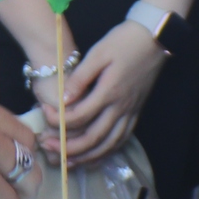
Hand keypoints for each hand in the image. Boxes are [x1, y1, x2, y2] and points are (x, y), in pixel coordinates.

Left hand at [42, 20, 164, 164]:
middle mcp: (121, 108)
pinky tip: (93, 157)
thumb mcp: (98, 52)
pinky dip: (105, 153)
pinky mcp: (136, 113)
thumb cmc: (124, 41)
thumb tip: (63, 100)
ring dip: (85, 157)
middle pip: (93, 139)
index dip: (58, 121)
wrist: (154, 37)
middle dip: (67, 148)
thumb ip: (80, 77)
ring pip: (108, 146)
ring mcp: (131, 113)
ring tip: (65, 161)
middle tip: (46, 146)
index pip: (79, 117)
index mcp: (110, 91)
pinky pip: (120, 141)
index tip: (44, 113)